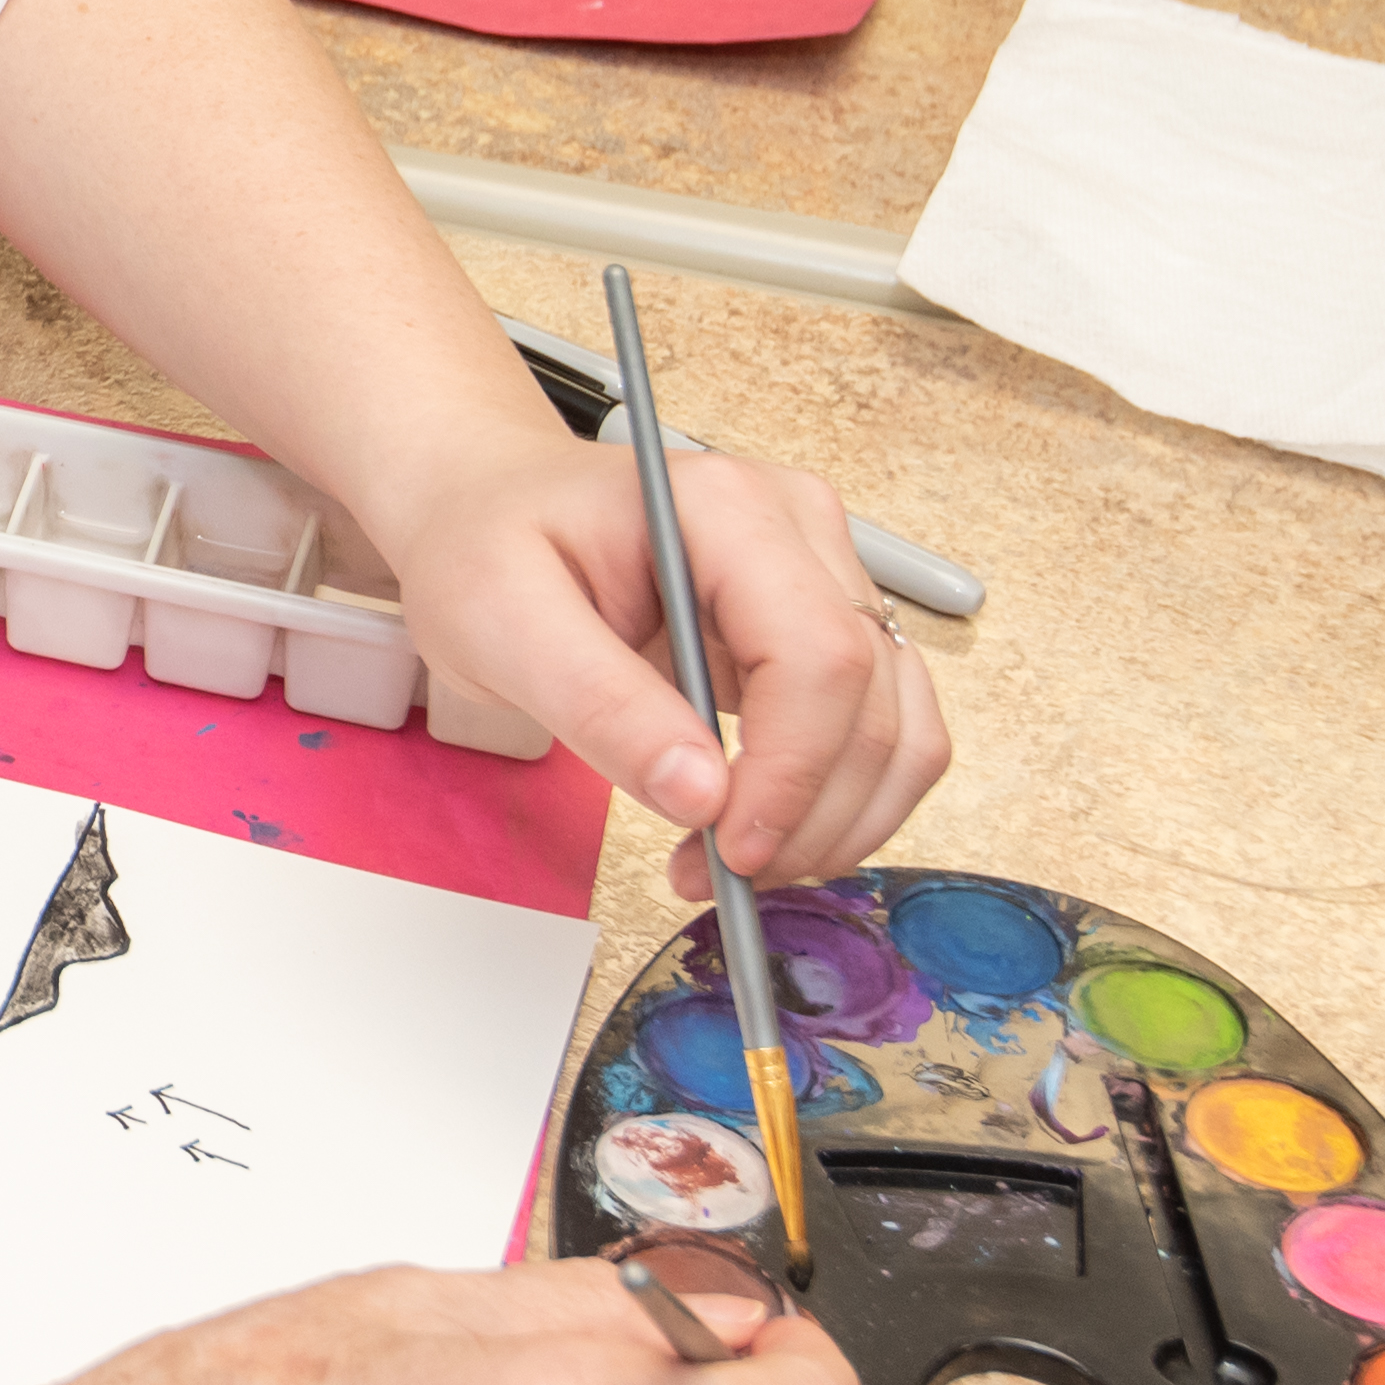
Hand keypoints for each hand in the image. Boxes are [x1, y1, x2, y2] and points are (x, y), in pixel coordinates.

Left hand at [366, 417, 945, 888]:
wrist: (487, 510)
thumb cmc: (486, 545)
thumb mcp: (500, 622)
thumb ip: (600, 704)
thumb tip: (702, 797)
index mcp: (727, 507)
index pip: (817, 653)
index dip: (792, 772)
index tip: (730, 848)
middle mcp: (800, 530)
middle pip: (870, 699)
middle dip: (808, 815)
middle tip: (715, 877)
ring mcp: (825, 578)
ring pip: (898, 728)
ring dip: (836, 822)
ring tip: (730, 864)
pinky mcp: (825, 631)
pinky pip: (880, 734)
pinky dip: (838, 803)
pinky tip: (759, 833)